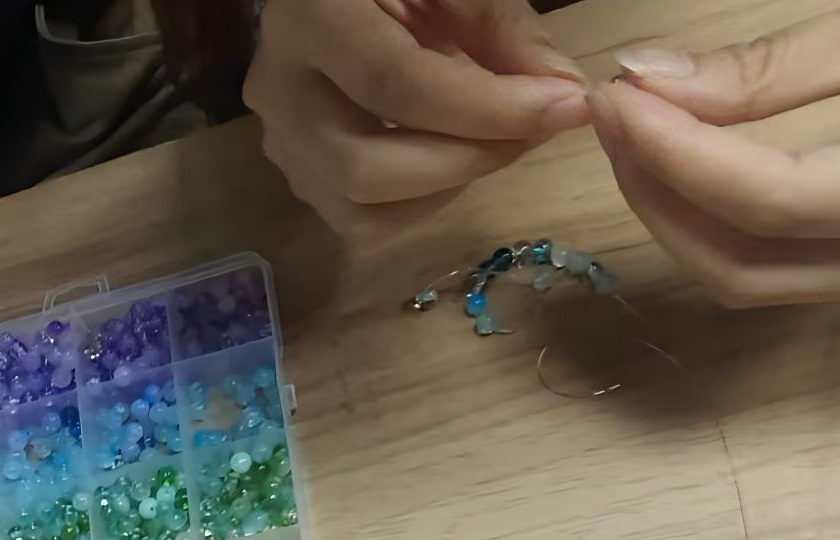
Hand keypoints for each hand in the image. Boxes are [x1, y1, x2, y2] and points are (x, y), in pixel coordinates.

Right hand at [246, 0, 586, 232]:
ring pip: (358, 209)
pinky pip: (358, 220)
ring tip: (497, 139)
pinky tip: (451, 154)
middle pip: (365, 168)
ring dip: (445, 187)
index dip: (485, 108)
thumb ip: (502, 26)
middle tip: (537, 129)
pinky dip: (419, 201)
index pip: (393, 84)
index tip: (563, 107)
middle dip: (468, 160)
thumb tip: (561, 95)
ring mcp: (277, 137)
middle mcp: (276, 87)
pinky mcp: (294, 169)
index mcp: (308, 14)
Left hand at [590, 0, 839, 306]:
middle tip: (613, 116)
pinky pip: (799, 267)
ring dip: (685, 216)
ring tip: (640, 135)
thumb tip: (653, 85)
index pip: (784, 202)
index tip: (619, 100)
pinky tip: (695, 163)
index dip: (683, 155)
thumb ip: (783, 64)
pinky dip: (731, 222)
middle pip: (757, 268)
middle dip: (664, 197)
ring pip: (769, 281)